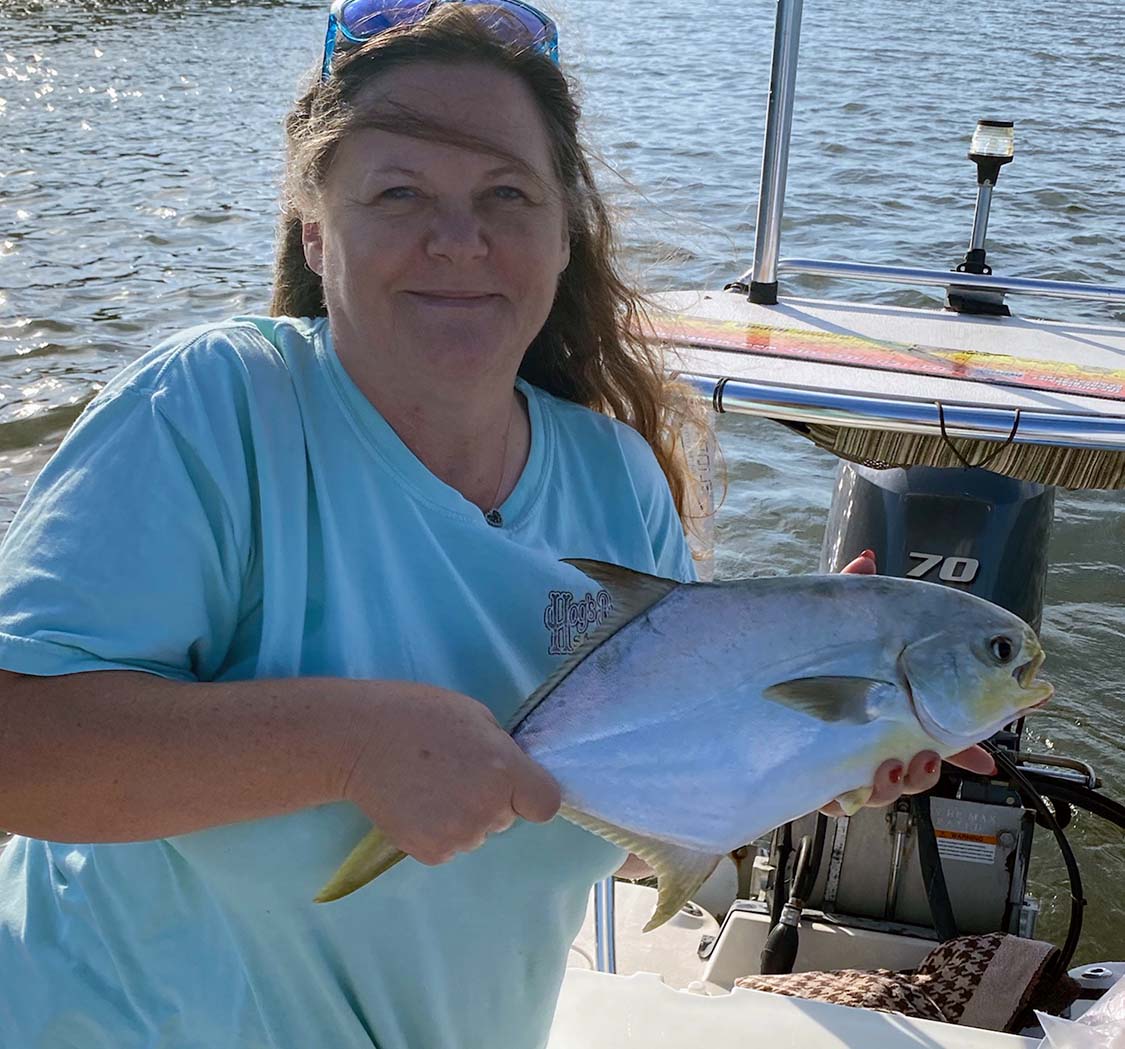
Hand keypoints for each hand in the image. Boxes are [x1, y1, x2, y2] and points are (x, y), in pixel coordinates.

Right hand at [341, 682, 560, 865]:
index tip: (513, 786)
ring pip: (476, 833)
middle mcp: (488, 809)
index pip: (546, 804)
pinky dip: (436, 830)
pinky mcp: (431, 853)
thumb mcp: (475, 716)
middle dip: (490, 800)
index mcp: (505, 771)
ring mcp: (460, 835)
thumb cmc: (419, 715)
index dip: (531, 795)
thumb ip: (501, 750)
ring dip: (462, 817)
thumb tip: (510, 774)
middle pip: (506, 817)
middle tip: (454, 774)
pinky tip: (415, 804)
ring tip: (429, 786)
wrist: (359, 740)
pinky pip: (448, 845)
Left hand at [818, 551, 995, 816]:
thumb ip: (852, 594)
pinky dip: (849, 797)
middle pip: (915, 770)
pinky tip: (849, 785)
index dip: (964, 747)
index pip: (934, 733)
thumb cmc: (803, 653)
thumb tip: (866, 559)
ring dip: (893, 783)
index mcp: (888, 709)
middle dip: (926, 771)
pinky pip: (841, 801)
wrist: (748, 681)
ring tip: (887, 764)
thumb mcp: (831, 624)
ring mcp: (845, 761)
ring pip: (884, 789)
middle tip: (925, 756)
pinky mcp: (816, 779)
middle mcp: (871, 739)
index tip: (984, 756)